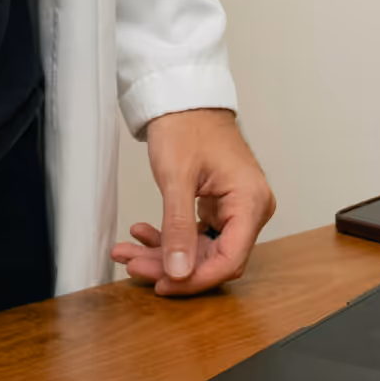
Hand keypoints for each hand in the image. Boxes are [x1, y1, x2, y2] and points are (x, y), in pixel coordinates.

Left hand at [112, 109, 275, 295]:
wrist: (183, 97)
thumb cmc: (186, 124)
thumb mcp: (177, 177)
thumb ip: (178, 228)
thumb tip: (179, 273)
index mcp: (250, 201)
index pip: (230, 259)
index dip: (196, 278)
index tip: (163, 283)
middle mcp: (251, 208)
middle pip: (213, 258)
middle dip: (171, 265)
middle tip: (133, 264)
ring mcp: (236, 208)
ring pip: (201, 250)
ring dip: (164, 253)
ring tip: (128, 251)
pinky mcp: (220, 207)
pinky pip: (197, 235)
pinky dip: (170, 237)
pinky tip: (143, 234)